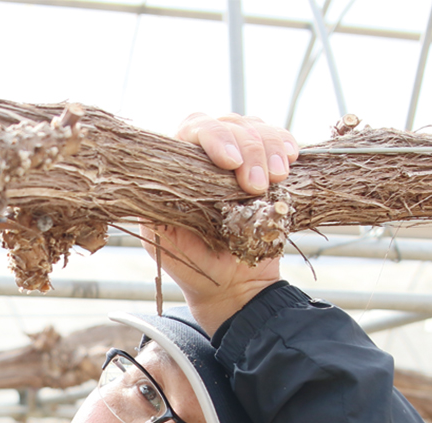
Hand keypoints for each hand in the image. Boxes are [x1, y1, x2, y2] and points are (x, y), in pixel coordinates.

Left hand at [142, 114, 297, 332]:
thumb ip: (155, 208)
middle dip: (249, 149)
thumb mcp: (162, 240)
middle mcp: (206, 156)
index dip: (213, 138)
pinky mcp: (265, 166)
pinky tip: (291, 159)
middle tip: (257, 186)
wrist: (233, 288)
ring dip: (270, 148)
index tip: (230, 162)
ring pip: (255, 128)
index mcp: (178, 168)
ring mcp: (238, 158)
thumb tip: (140, 177)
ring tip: (277, 179)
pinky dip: (285, 146)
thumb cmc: (193, 265)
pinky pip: (278, 140)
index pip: (192, 130)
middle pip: (228, 124)